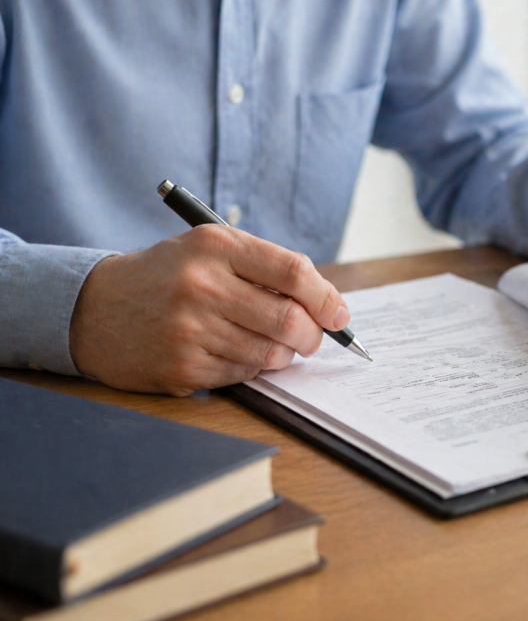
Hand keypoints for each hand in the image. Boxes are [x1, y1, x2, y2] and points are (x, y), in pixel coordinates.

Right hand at [69, 226, 349, 396]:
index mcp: (215, 246)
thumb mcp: (210, 251)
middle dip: (312, 336)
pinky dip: (250, 368)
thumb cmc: (168, 277)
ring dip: (281, 354)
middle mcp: (202, 285)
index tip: (339, 315)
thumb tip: (328, 305)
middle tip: (311, 339)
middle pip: (289, 320)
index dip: (327, 298)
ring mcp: (189, 328)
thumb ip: (266, 268)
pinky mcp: (181, 366)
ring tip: (266, 342)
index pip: (293, 272)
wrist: (94, 309)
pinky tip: (230, 352)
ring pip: (270, 353)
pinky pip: (243, 374)